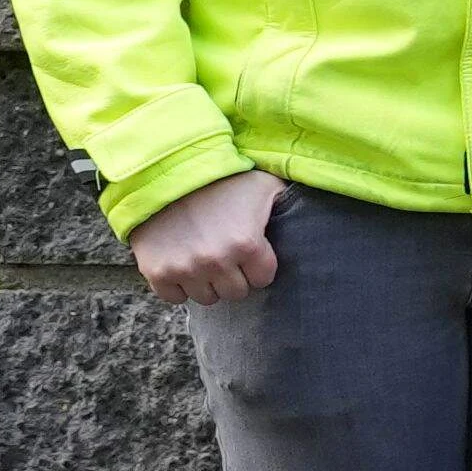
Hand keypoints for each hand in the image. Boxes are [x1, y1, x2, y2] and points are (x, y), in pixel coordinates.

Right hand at [126, 169, 286, 306]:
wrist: (165, 171)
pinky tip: (182, 265)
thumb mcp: (264, 184)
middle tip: (226, 257)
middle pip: (236, 292)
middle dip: (234, 277)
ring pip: (207, 298)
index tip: (250, 253)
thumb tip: (315, 209)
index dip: (258, 266)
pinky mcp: (156, 272)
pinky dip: (178, 286)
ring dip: (207, 283)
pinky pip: (175, 298)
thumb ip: (287, 203)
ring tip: (204, 260)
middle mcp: (217, 260)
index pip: (262, 279)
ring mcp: (185, 268)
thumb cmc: (221, 178)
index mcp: (248, 244)